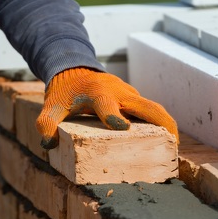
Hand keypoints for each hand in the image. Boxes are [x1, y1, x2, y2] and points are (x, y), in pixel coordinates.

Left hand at [36, 67, 177, 148]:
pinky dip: (158, 124)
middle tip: (170, 146)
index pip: (106, 102)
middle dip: (161, 124)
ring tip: (171, 148)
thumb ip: (46, 124)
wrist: (74, 70)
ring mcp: (128, 94)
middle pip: (147, 106)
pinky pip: (149, 110)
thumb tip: (49, 145)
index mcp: (96, 91)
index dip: (113, 115)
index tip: (122, 128)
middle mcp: (117, 91)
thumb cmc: (64, 93)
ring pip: (153, 108)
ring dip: (166, 125)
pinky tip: (160, 140)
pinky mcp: (132, 98)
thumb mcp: (51, 107)